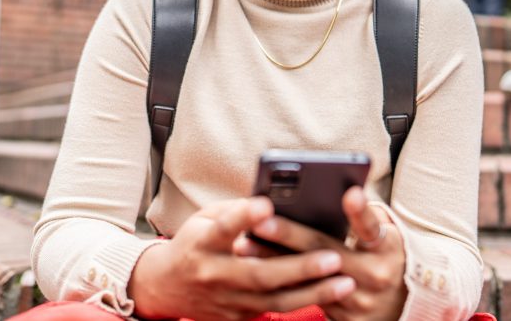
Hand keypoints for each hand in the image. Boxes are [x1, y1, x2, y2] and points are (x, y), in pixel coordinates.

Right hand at [128, 197, 356, 320]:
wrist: (165, 287)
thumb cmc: (194, 243)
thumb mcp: (205, 219)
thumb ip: (236, 212)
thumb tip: (274, 200)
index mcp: (202, 243)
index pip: (224, 228)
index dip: (243, 216)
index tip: (265, 204)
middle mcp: (213, 274)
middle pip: (260, 273)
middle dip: (300, 267)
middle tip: (333, 257)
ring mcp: (226, 301)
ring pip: (275, 299)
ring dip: (314, 292)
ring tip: (346, 281)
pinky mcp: (236, 318)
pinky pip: (274, 310)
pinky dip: (303, 302)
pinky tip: (330, 293)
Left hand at [240, 187, 407, 320]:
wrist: (402, 304)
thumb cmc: (385, 254)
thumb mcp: (387, 234)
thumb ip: (365, 216)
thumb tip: (336, 191)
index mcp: (388, 249)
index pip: (372, 228)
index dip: (361, 212)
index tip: (350, 193)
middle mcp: (375, 276)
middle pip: (327, 252)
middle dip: (291, 235)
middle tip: (261, 221)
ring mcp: (357, 301)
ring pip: (308, 278)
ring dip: (273, 260)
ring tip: (245, 244)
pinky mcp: (342, 318)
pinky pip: (305, 296)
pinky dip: (279, 279)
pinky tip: (254, 266)